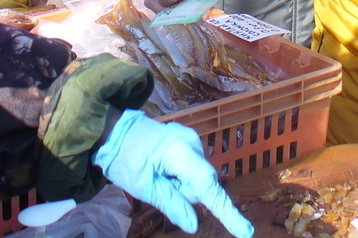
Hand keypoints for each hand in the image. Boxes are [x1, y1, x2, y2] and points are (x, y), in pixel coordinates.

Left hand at [94, 110, 253, 237]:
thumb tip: (194, 225)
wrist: (113, 130)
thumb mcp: (144, 187)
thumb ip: (172, 204)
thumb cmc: (124, 159)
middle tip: (158, 183)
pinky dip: (180, 173)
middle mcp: (192, 142)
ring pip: (197, 176)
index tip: (245, 231)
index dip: (227, 212)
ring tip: (157, 173)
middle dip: (185, 191)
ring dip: (181, 182)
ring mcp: (190, 138)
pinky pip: (192, 166)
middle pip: (203, 182)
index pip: (208, 187)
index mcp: (180, 152)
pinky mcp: (187, 139)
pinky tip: (163, 167)